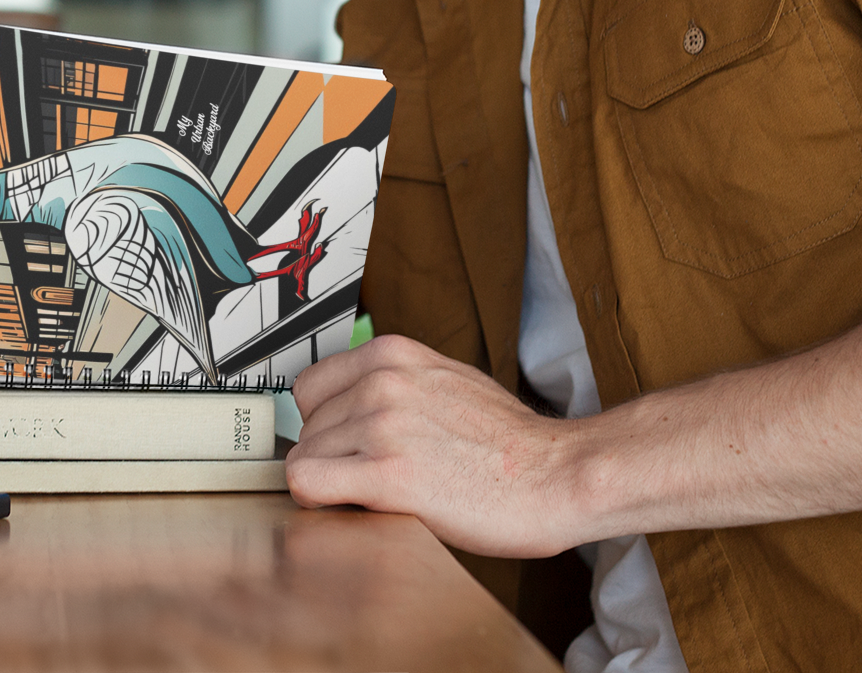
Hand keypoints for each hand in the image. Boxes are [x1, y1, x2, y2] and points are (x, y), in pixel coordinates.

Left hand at [286, 334, 580, 557]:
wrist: (556, 476)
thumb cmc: (508, 441)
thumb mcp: (444, 380)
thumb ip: (392, 383)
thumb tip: (347, 406)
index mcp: (393, 354)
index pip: (310, 388)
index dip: (326, 424)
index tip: (346, 446)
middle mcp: (382, 382)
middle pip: (306, 428)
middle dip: (333, 456)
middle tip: (374, 476)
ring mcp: (383, 425)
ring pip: (305, 458)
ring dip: (334, 483)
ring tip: (383, 493)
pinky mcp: (388, 474)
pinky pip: (309, 484)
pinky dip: (321, 501)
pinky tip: (359, 507)